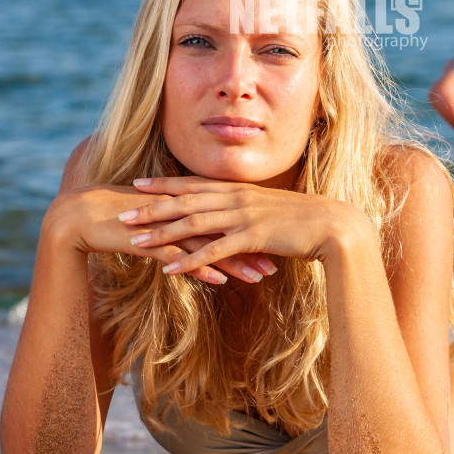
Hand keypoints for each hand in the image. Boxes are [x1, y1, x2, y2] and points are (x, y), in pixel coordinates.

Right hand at [43, 184, 277, 285]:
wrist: (81, 215)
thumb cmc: (120, 218)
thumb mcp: (157, 221)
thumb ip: (178, 226)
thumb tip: (198, 237)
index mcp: (184, 203)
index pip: (225, 217)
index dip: (249, 229)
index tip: (274, 241)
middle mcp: (180, 211)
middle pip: (224, 230)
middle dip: (252, 247)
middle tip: (279, 261)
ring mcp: (165, 225)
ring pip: (207, 245)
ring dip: (234, 262)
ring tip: (260, 277)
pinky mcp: (148, 240)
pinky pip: (178, 256)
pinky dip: (199, 268)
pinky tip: (218, 280)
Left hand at [118, 175, 364, 277]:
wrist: (332, 225)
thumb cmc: (303, 219)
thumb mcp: (270, 208)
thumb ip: (248, 209)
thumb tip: (233, 215)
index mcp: (238, 189)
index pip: (193, 183)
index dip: (164, 184)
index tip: (138, 184)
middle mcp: (236, 198)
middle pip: (184, 200)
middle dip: (151, 206)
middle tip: (122, 212)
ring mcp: (243, 216)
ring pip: (192, 222)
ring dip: (161, 232)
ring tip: (135, 240)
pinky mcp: (251, 237)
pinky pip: (214, 250)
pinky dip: (190, 259)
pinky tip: (170, 270)